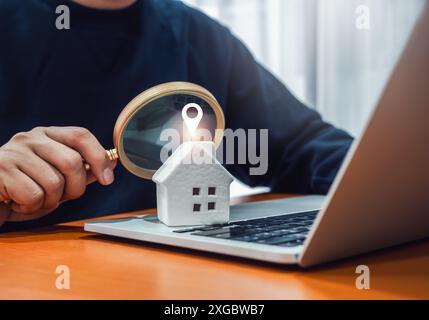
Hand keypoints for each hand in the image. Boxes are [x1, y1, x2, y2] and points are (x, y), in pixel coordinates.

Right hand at [0, 126, 116, 226]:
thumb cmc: (22, 190)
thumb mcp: (56, 180)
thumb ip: (81, 171)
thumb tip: (111, 164)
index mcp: (47, 135)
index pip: (81, 135)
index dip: (99, 157)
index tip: (107, 179)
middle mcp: (30, 138)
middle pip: (72, 162)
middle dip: (75, 188)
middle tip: (62, 198)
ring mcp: (13, 152)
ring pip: (54, 182)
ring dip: (50, 201)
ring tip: (34, 200)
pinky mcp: (0, 170)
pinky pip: (34, 196)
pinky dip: (31, 208)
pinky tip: (18, 203)